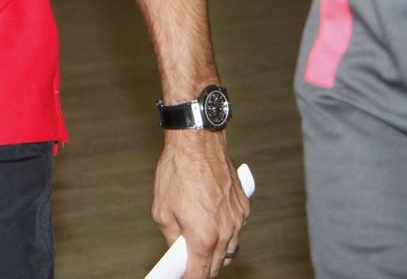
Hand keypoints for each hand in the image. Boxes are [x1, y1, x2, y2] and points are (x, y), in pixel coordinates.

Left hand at [152, 132, 250, 275]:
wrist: (197, 141)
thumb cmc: (178, 171)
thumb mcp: (162, 211)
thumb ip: (172, 238)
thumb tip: (177, 250)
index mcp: (203, 237)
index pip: (200, 275)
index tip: (182, 277)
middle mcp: (226, 232)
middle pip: (217, 266)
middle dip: (202, 268)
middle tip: (187, 263)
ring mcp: (238, 220)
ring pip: (230, 250)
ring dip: (215, 251)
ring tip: (199, 241)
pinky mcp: (244, 207)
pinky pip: (236, 230)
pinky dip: (226, 232)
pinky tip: (211, 221)